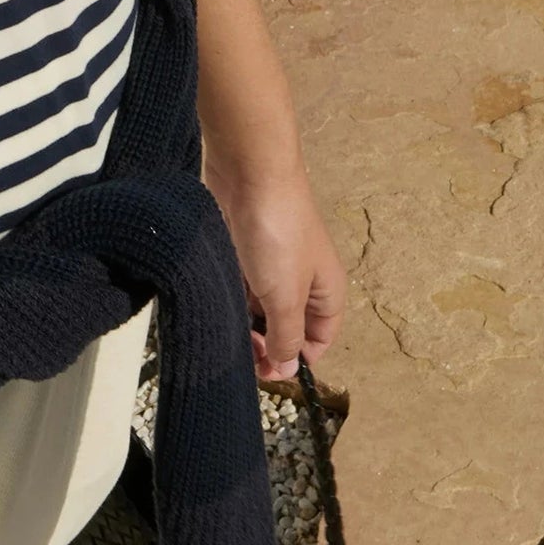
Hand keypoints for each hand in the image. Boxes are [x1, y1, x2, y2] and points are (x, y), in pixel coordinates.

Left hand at [207, 160, 346, 379]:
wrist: (251, 172)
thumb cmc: (278, 233)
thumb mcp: (286, 295)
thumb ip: (287, 335)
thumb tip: (288, 369)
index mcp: (326, 292)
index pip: (319, 340)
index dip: (295, 360)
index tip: (265, 372)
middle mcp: (303, 281)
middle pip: (288, 327)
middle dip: (268, 344)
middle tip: (240, 354)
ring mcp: (273, 265)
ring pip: (261, 309)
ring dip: (246, 324)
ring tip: (225, 331)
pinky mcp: (246, 252)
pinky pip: (242, 287)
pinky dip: (232, 300)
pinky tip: (217, 305)